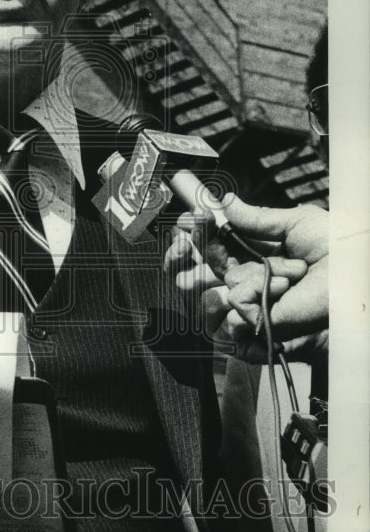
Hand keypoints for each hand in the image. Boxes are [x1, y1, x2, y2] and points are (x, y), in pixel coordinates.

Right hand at [166, 195, 328, 363]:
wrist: (354, 279)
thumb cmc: (337, 251)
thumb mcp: (295, 223)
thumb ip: (255, 217)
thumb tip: (225, 201)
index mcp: (251, 256)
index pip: (208, 248)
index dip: (191, 236)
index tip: (185, 220)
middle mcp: (244, 282)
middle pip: (192, 278)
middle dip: (180, 260)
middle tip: (181, 247)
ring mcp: (248, 307)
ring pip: (207, 297)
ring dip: (239, 278)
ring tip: (268, 275)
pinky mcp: (255, 330)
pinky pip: (232, 312)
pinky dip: (255, 296)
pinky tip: (280, 291)